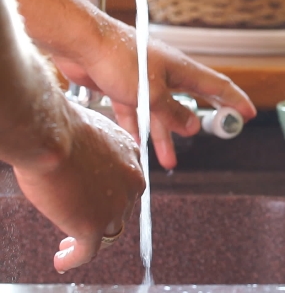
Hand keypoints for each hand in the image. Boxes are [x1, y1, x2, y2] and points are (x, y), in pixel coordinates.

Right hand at [13, 102, 144, 272]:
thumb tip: (85, 157)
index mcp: (131, 157)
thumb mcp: (93, 130)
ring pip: (109, 232)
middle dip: (102, 217)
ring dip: (91, 240)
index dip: (112, 194)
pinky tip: (62, 260)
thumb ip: (98, 148)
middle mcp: (131, 182)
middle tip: (80, 222)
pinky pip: (88, 251)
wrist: (51, 135)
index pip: (127, 183)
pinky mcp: (95, 225)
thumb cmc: (62, 126)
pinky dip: (75, 258)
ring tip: (69, 245)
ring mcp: (116, 206)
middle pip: (121, 208)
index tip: (98, 200)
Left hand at [51, 20, 256, 168]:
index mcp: (182, 70)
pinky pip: (136, 113)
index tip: (248, 114)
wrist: (81, 43)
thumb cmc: (119, 59)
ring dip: (165, 135)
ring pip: (161, 113)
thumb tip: (192, 126)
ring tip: (169, 159)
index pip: (217, 86)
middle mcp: (167, 75)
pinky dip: (138, 129)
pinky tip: (137, 146)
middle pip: (190, 102)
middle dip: (201, 122)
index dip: (235, 101)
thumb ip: (172, 113)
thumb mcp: (152, 94)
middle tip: (213, 136)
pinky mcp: (123, 87)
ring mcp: (145, 81)